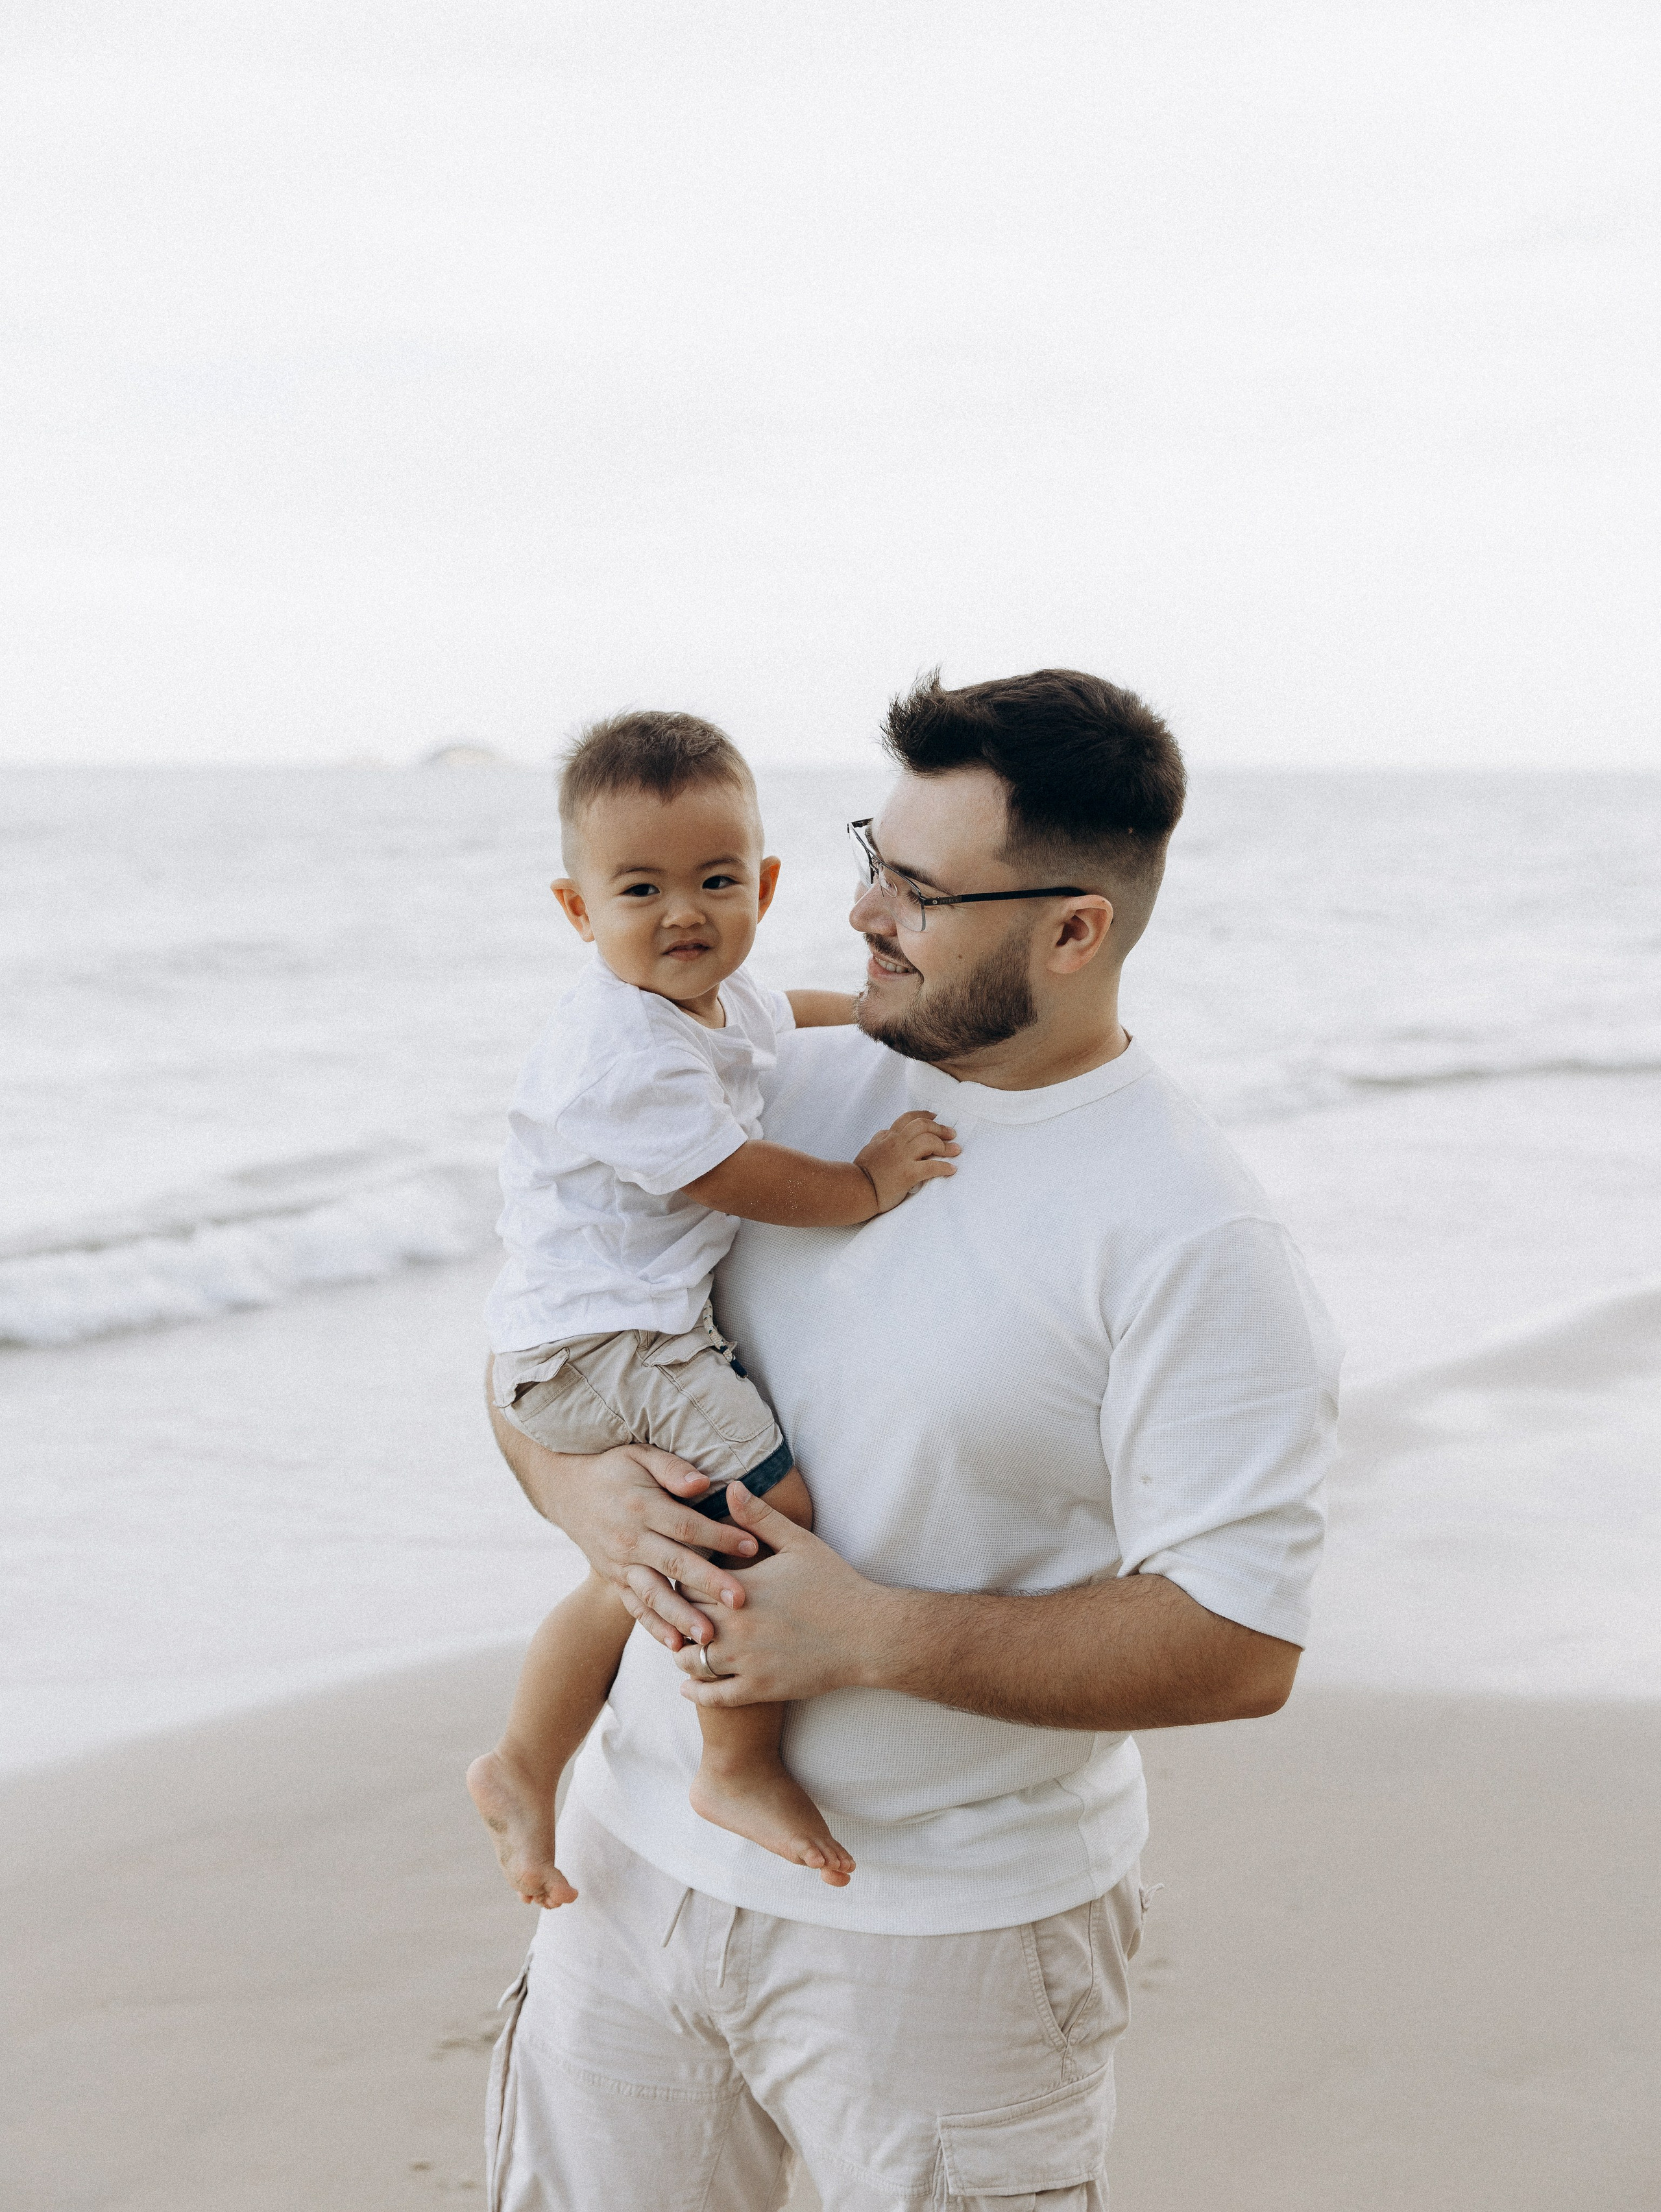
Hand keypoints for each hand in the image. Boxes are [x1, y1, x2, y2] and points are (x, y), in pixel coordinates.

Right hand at [488, 1399, 763, 1650]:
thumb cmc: (614, 1469)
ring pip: (654, 1593)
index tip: (752, 1546)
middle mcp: (630, 1539)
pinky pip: (635, 1607)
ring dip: (681, 1616)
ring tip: (708, 1636)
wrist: (567, 1490)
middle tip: (740, 1600)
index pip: (687, 1525)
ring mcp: (620, 1564)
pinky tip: (675, 1644)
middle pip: (675, 1564)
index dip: (720, 1536)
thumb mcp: (640, 1455)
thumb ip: (672, 1469)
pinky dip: (654, 1627)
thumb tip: (703, 1482)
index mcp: (642, 1507)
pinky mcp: (615, 1580)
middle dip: (709, 1583)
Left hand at [673, 1484, 889, 1704]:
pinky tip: (688, 1685)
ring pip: (691, 1660)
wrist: (868, 1634)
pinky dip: (696, 1691)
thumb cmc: (836, 1584)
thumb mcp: (798, 1543)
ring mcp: (746, 1662)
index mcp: (741, 1588)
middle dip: (678, 1614)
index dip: (681, 1580)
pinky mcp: (759, 1689)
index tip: (684, 1578)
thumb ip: (760, 1517)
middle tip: (676, 1610)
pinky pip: (714, 1696)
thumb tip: (731, 1487)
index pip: (686, 1583)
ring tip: (682, 1645)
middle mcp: (736, 1627)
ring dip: (683, 1652)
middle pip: (683, 1619)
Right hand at [855, 1111, 958, 1213]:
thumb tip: (886, 1131)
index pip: (908, 1118)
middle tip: (952, 1134)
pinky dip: (944, 1167)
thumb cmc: (861, 1172)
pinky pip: (931, 1167)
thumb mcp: (870, 1148)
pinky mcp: (907, 1174)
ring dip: (946, 1146)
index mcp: (888, 1137)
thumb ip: (880, 1138)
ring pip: (929, 1142)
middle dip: (941, 1128)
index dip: (924, 1115)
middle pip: (923, 1126)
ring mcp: (902, 1158)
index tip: (935, 1117)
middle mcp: (896, 1143)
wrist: (855, 1189)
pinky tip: (951, 1170)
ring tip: (956, 1150)